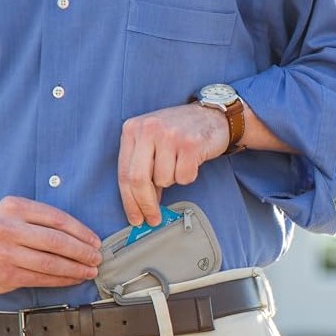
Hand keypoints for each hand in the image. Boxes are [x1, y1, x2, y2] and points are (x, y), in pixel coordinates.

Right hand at [0, 197, 102, 293]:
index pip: (57, 218)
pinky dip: (61, 280)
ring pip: (50, 263)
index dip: (81, 231)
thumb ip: (40, 218)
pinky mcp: (4, 275)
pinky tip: (73, 279)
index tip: (95, 241)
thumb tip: (82, 236)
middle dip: (82, 252)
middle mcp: (7, 228)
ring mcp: (4, 253)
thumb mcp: (13, 212)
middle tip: (97, 258)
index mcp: (13, 207)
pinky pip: (41, 278)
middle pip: (56, 241)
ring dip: (75, 269)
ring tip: (89, 271)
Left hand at [118, 103, 229, 225]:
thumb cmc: (178, 133)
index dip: (129, 201)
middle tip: (153, 219)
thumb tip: (139, 207)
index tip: (135, 219)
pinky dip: (187, 176)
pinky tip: (190, 161)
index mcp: (132, 129)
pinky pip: (184, 177)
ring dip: (172, 180)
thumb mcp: (151, 143)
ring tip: (178, 163)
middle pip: (138, 180)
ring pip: (163, 180)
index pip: (124, 173)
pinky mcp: (190, 143)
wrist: (212, 116)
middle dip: (145, 204)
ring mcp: (169, 135)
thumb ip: (141, 169)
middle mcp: (148, 129)